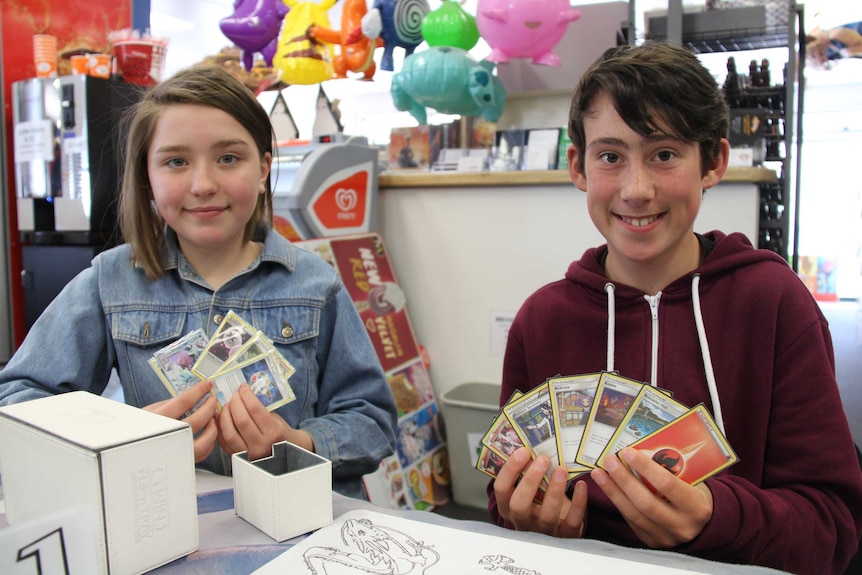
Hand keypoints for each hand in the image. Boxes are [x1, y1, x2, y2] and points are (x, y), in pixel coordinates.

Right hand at [143, 379, 217, 462]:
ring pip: (203, 443)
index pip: (183, 402)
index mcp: (157, 420)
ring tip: (212, 418)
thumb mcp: (149, 411)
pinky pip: (201, 454)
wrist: (124, 454)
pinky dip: (209, 442)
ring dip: (212, 428)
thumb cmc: (136, 429)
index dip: (199, 391)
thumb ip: (169, 404)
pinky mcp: (180, 462)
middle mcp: (166, 437)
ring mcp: (174, 452)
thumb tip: (193, 397)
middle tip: (213, 399)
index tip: (207, 385)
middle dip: (209, 407)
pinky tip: (208, 432)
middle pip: (196, 421)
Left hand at [216, 384, 313, 460]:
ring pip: (229, 433)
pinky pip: (224, 443)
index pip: (255, 409)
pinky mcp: (239, 459)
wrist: (284, 456)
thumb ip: (260, 410)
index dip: (246, 395)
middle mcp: (262, 445)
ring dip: (224, 416)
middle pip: (241, 420)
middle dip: (235, 403)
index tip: (243, 387)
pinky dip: (219, 428)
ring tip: (226, 406)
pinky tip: (220, 419)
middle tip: (235, 395)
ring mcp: (249, 454)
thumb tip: (242, 395)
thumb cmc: (280, 434)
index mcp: (274, 432)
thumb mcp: (276, 420)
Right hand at [493, 447, 585, 537]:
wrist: (560, 526)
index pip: (501, 489)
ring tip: (562, 469)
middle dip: (530, 480)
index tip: (523, 451)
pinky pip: (572, 520)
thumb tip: (533, 446)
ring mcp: (543, 531)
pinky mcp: (565, 535)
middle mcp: (522, 521)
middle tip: (542, 459)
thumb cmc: (541, 502)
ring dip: (555, 490)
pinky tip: (581, 485)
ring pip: (547, 514)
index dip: (510, 469)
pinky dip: (578, 502)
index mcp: (508, 507)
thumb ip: (528, 473)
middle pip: (519, 505)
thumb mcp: (530, 489)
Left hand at [591, 448, 712, 547]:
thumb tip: (639, 451)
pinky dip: (618, 502)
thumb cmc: (696, 494)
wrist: (705, 525)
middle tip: (609, 460)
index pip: (667, 484)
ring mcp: (666, 538)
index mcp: (697, 508)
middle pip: (646, 502)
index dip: (645, 467)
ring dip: (613, 491)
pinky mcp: (652, 542)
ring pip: (634, 514)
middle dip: (623, 479)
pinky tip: (608, 488)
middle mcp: (682, 526)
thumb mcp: (693, 482)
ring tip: (599, 473)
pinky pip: (631, 521)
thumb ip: (672, 471)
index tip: (627, 452)